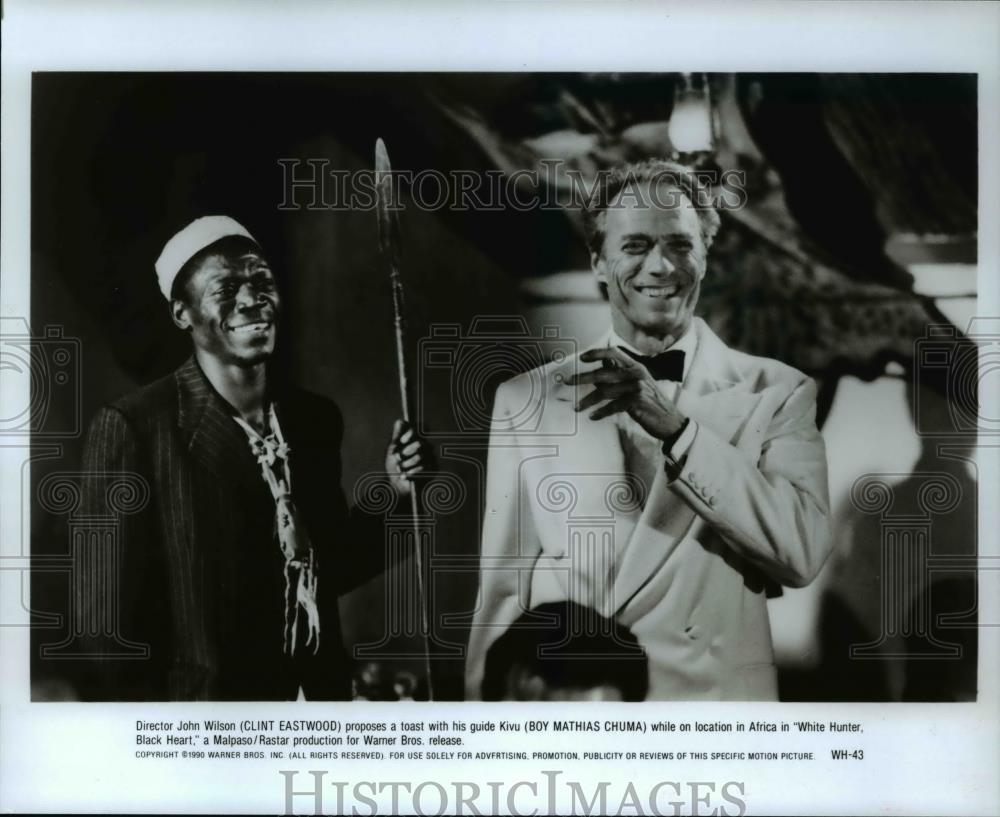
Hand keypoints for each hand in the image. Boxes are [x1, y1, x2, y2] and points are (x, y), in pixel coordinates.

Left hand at [386, 419, 434, 497]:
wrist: (398, 486)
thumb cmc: (395, 466)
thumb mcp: (392, 451)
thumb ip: (397, 436)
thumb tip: (400, 421)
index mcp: (415, 441)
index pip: (415, 432)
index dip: (409, 435)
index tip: (401, 441)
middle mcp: (424, 448)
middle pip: (418, 444)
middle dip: (405, 452)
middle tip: (398, 459)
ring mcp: (429, 459)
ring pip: (419, 457)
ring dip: (406, 464)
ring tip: (399, 469)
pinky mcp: (432, 470)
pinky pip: (423, 469)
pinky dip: (411, 473)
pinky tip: (404, 476)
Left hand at [567, 347, 686, 441]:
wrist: (671, 421)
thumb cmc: (650, 403)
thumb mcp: (637, 385)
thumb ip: (619, 378)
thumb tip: (596, 375)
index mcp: (636, 366)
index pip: (614, 352)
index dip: (597, 353)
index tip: (582, 357)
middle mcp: (636, 373)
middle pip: (603, 373)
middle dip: (582, 378)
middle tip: (567, 381)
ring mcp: (637, 387)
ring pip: (605, 391)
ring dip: (588, 400)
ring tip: (577, 407)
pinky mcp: (637, 401)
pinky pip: (613, 406)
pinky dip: (601, 412)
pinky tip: (593, 416)